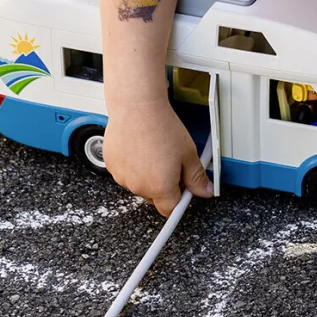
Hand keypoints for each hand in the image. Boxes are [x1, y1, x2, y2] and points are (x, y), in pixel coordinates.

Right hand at [103, 99, 212, 215]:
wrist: (136, 106)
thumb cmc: (161, 127)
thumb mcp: (188, 154)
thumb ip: (196, 178)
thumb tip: (205, 191)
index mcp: (160, 187)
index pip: (170, 209)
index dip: (179, 199)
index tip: (184, 188)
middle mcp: (138, 186)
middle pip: (155, 197)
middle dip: (165, 186)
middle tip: (171, 163)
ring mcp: (122, 177)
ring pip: (139, 185)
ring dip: (147, 176)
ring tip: (154, 152)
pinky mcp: (111, 165)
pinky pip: (126, 173)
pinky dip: (133, 166)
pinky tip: (140, 149)